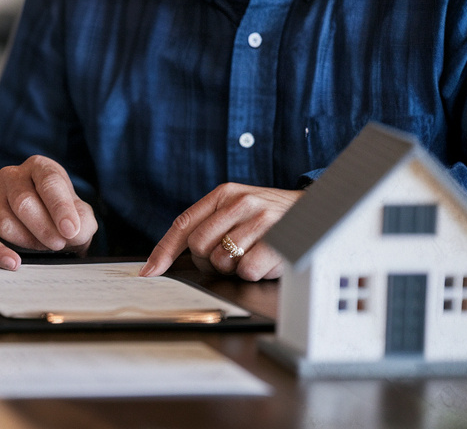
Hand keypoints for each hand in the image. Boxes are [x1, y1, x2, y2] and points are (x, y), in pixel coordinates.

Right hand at [0, 155, 97, 270]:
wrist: (42, 225)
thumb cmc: (59, 216)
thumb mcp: (79, 216)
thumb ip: (82, 221)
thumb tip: (73, 232)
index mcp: (39, 167)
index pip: (49, 182)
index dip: (60, 207)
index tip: (70, 230)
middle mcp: (11, 176)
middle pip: (23, 202)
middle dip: (43, 228)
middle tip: (58, 244)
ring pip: (4, 222)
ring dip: (27, 240)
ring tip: (42, 248)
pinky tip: (13, 263)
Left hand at [139, 183, 301, 280]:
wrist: (317, 213)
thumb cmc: (270, 217)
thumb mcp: (238, 208)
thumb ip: (209, 224)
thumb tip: (169, 257)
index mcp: (225, 194)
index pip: (184, 224)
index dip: (164, 251)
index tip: (149, 272)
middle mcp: (241, 202)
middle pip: (199, 246)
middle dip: (208, 261)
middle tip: (228, 257)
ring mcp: (260, 220)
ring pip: (222, 261)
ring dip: (234, 268)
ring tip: (251, 255)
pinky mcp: (278, 240)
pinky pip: (247, 271)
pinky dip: (254, 273)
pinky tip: (266, 261)